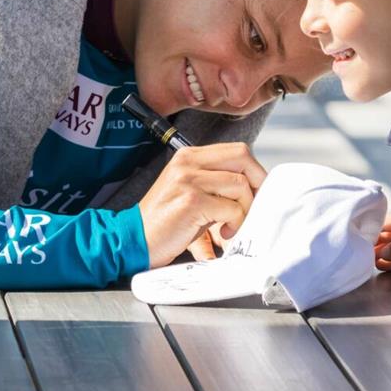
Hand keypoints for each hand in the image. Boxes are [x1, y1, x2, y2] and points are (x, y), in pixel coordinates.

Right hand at [139, 143, 265, 268]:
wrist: (133, 240)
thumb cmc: (165, 222)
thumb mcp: (190, 192)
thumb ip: (216, 185)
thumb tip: (254, 190)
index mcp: (189, 156)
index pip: (237, 150)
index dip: (254, 171)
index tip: (257, 192)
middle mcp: (188, 162)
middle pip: (243, 157)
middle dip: (257, 183)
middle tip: (254, 206)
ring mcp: (189, 179)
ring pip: (240, 184)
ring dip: (245, 210)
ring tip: (232, 226)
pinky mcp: (192, 200)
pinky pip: (231, 208)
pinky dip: (234, 224)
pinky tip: (222, 236)